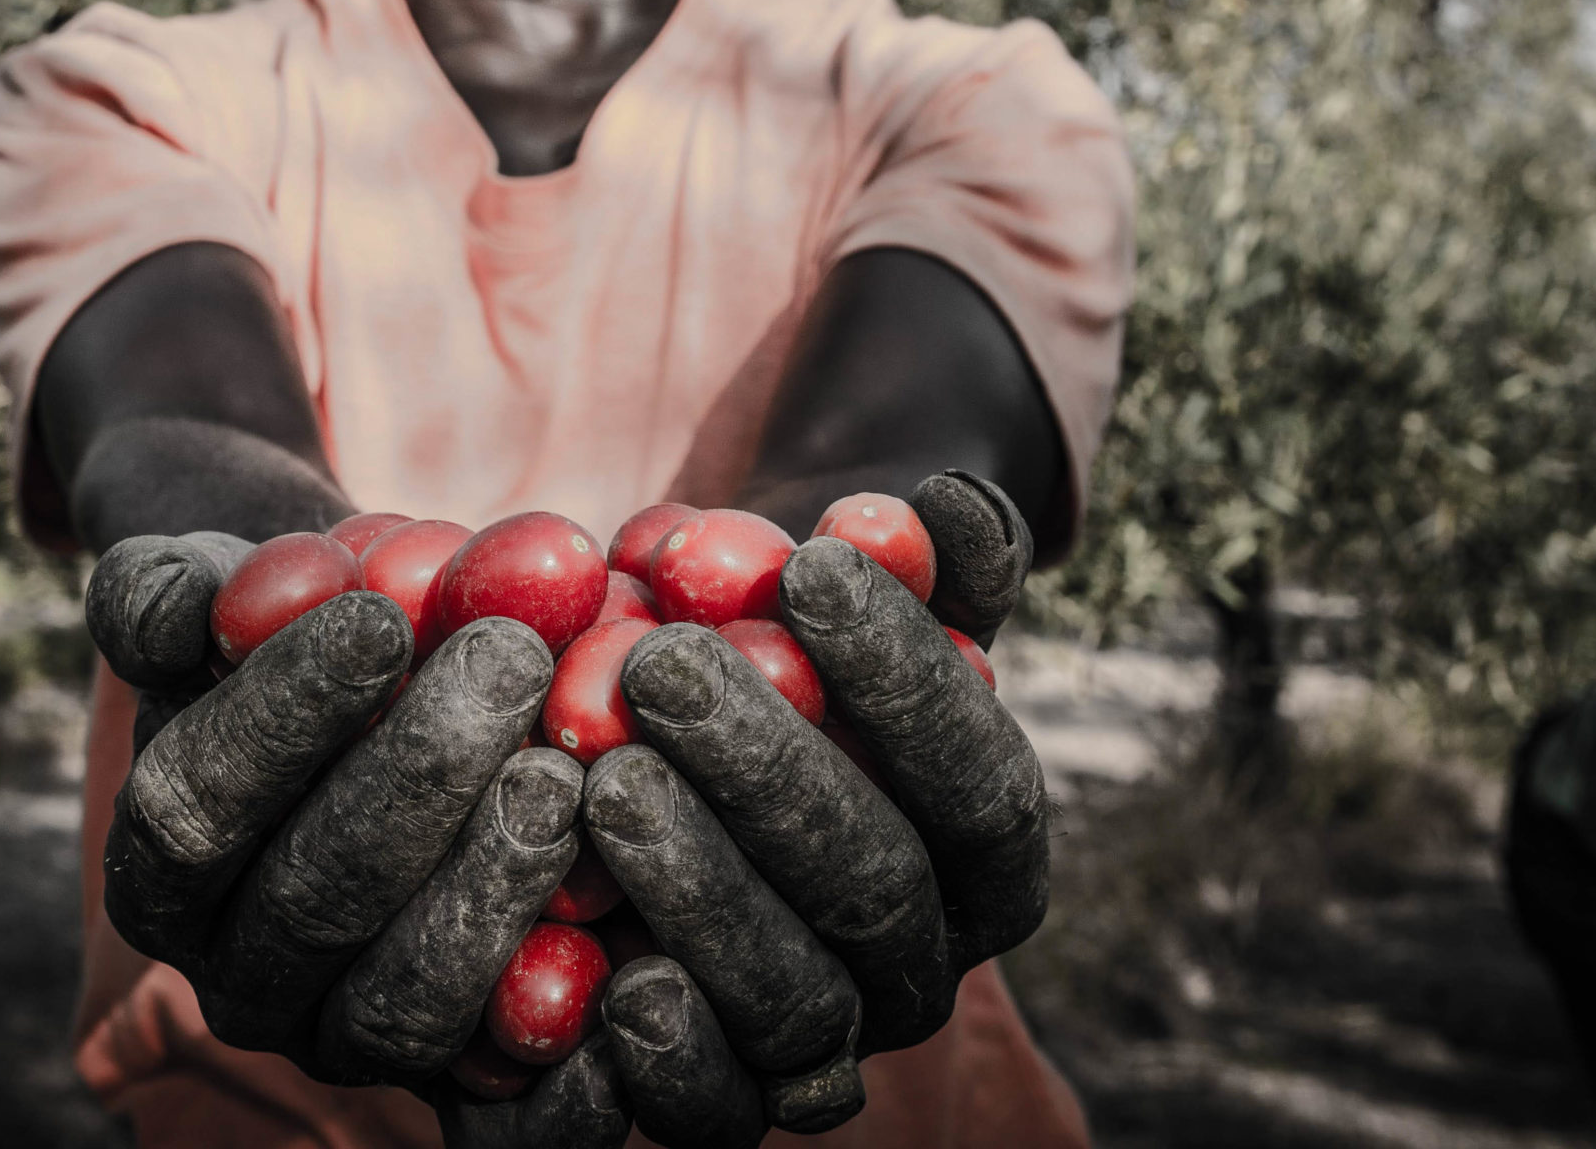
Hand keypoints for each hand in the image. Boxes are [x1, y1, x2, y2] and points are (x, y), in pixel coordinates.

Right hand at [81, 532, 654, 1146]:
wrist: (396, 700)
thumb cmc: (303, 623)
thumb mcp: (221, 581)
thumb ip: (173, 591)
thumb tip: (178, 612)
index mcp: (161, 871)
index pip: (198, 809)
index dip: (280, 718)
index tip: (376, 619)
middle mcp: (241, 979)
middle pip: (313, 904)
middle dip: (416, 777)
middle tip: (510, 660)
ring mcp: (350, 1038)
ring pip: (405, 1001)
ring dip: (488, 887)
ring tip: (560, 770)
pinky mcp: (458, 1082)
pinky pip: (504, 1112)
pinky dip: (568, 1061)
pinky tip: (635, 956)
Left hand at [580, 471, 1049, 1146]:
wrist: (672, 752)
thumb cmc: (776, 645)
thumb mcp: (847, 587)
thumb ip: (915, 551)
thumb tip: (938, 507)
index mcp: (987, 851)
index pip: (977, 780)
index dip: (907, 681)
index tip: (811, 570)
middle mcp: (924, 962)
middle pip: (876, 884)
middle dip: (772, 769)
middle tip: (663, 664)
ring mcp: (827, 1043)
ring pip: (796, 997)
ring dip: (703, 890)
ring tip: (608, 779)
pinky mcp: (724, 1100)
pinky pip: (716, 1116)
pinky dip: (671, 1064)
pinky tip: (609, 982)